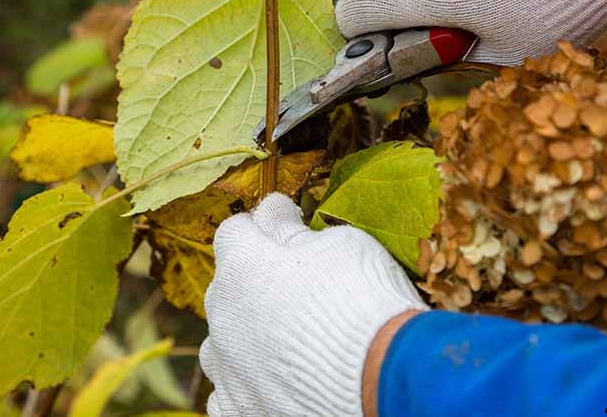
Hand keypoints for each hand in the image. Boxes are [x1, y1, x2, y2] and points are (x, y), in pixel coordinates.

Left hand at [201, 194, 428, 416]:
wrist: (383, 378)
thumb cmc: (365, 300)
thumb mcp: (338, 243)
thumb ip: (292, 229)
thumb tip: (273, 210)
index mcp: (241, 266)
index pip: (234, 232)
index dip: (262, 228)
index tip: (285, 226)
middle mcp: (222, 316)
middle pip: (227, 287)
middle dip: (256, 282)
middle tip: (298, 290)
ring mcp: (227, 367)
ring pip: (224, 341)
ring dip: (247, 335)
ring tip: (288, 341)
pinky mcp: (238, 408)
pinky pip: (230, 389)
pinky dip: (249, 381)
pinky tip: (278, 378)